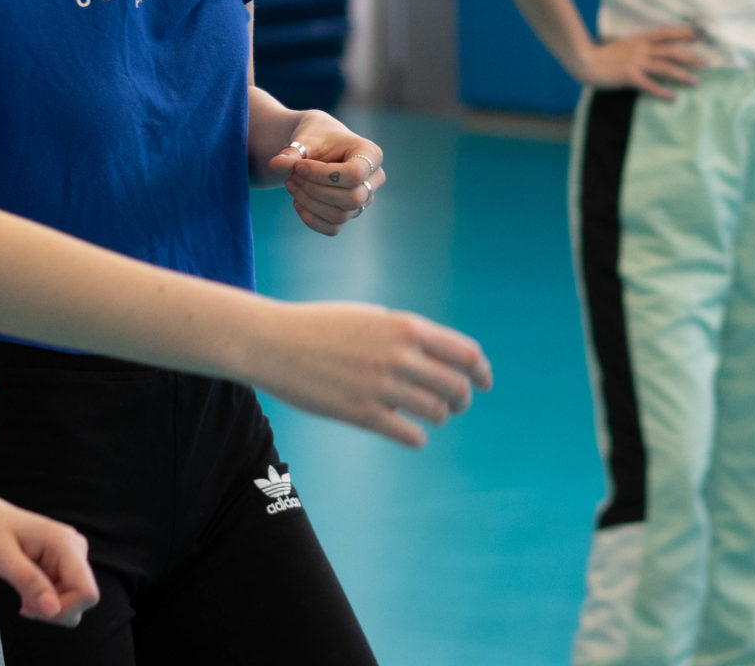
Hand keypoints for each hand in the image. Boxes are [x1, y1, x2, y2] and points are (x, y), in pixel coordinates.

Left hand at [0, 487, 97, 627]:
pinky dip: (43, 601)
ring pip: (72, 600)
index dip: (63, 610)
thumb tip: (54, 611)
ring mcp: (67, 555)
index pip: (87, 593)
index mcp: (64, 543)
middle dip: (52, 610)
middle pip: (82, 600)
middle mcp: (73, 548)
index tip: (28, 608)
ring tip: (21, 591)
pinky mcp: (58, 563)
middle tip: (21, 603)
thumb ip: (30, 583)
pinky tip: (24, 591)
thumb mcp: (0, 558)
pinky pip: (61, 595)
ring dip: (46, 606)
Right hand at [252, 301, 491, 448]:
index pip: (465, 353)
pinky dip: (416, 436)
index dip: (481, 371)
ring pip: (437, 412)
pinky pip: (410, 435)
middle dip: (463, 399)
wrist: (271, 342)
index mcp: (404, 327)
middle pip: (457, 387)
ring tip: (429, 414)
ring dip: (440, 416)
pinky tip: (407, 431)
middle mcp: (398, 355)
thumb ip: (405, 334)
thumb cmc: (319, 327)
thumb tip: (439, 356)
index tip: (483, 382)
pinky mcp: (361, 414)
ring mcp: (380, 386)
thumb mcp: (369, 317)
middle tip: (456, 404)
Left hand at [266, 113, 383, 235]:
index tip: (299, 166)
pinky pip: (332, 228)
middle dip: (315, 190)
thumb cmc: (317, 136)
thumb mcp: (305, 138)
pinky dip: (311, 218)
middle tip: (292, 176)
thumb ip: (292, 152)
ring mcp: (363, 200)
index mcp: (371, 155)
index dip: (323, 174)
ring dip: (310, 203)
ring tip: (290, 183)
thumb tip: (275, 164)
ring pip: (340, 215)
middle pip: (352, 199)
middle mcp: (373, 180)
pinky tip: (297, 201)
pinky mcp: (349, 214)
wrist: (318, 144)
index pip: (355, 174)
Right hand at [576, 27, 702, 100]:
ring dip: (682, 75)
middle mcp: (640, 49)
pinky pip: (650, 85)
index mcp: (638, 40)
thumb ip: (634, 48)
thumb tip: (647, 51)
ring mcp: (636, 62)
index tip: (698, 35)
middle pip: (671, 51)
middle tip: (705, 63)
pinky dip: (662, 91)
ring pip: (665, 67)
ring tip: (696, 81)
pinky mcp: (629, 76)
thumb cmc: (599, 55)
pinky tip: (673, 97)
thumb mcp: (620, 46)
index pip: (665, 33)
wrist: (584, 60)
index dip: (682, 33)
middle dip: (690, 56)